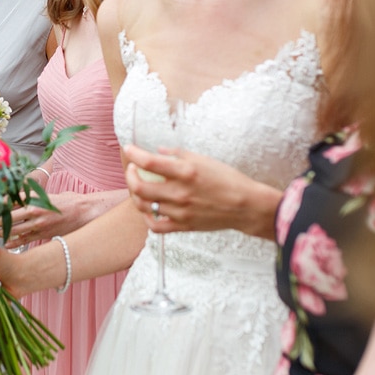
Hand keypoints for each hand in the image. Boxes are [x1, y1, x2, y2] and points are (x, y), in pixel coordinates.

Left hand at [5, 190, 119, 249]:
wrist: (84, 212)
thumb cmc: (66, 201)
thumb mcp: (47, 195)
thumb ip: (31, 198)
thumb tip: (15, 199)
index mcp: (35, 197)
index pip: (10, 200)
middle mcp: (35, 210)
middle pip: (8, 216)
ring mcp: (39, 224)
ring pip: (14, 229)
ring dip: (4, 231)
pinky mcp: (43, 234)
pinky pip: (24, 240)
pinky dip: (14, 242)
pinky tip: (6, 244)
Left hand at [124, 144, 280, 238]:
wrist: (245, 206)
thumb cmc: (227, 179)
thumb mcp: (203, 159)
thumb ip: (178, 154)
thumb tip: (157, 151)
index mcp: (186, 172)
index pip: (149, 162)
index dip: (134, 154)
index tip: (129, 149)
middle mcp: (180, 193)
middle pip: (139, 187)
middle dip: (130, 176)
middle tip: (132, 169)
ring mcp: (180, 212)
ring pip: (144, 206)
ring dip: (135, 194)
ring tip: (138, 186)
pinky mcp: (183, 226)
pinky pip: (156, 226)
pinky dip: (147, 217)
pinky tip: (148, 209)